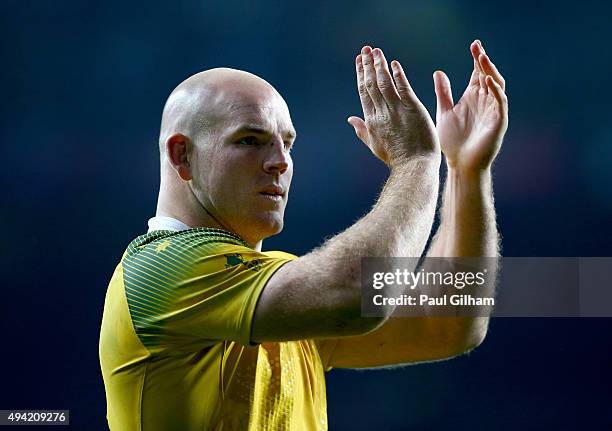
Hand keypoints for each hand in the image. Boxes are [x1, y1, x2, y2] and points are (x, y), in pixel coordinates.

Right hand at [348, 46, 438, 167]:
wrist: (413, 166)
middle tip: (365, 49)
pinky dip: (397, 74)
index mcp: (371, 121)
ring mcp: (396, 110)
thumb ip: (362, 130)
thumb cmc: (396, 158)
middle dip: (367, 65)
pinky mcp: (412, 108)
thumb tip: (350, 119)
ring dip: (379, 65)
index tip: (358, 61)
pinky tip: (393, 63)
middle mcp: (381, 113)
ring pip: (384, 82)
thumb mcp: (374, 145)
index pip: (363, 92)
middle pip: (371, 84)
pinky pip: (402, 87)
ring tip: (376, 51)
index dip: (360, 75)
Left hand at [433, 40, 507, 173]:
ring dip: (490, 73)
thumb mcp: (445, 112)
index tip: (474, 45)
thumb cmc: (453, 141)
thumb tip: (438, 72)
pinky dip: (496, 92)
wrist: (460, 164)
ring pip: (497, 87)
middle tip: (478, 48)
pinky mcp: (498, 123)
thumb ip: (443, 93)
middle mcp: (486, 102)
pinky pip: (500, 104)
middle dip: (484, 62)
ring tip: (482, 60)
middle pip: (489, 76)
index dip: (478, 59)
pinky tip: (487, 82)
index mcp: (474, 97)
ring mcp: (494, 111)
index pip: (479, 73)